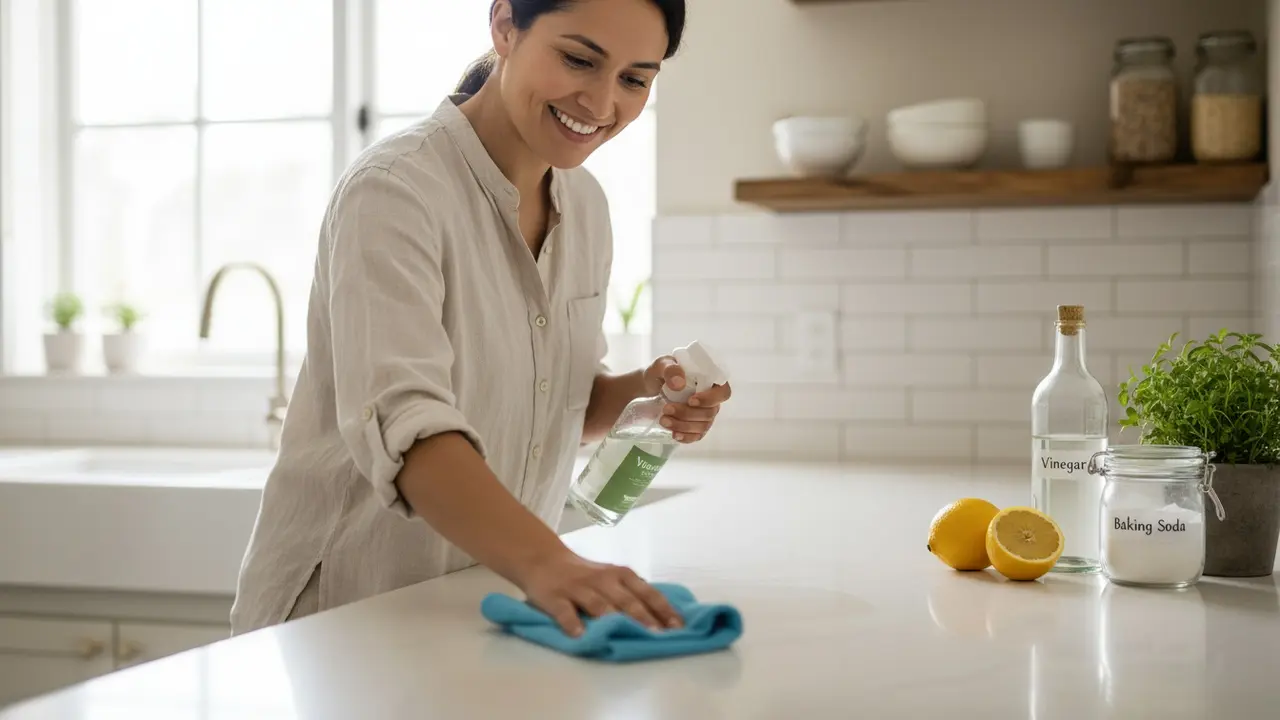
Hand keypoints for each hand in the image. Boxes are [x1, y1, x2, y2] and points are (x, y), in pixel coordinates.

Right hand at [518, 551, 683, 636]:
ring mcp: (578, 588)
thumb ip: (633, 594)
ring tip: (625, 634)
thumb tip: (664, 618)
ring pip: (598, 604)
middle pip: (626, 600)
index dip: (663, 609)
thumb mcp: (612, 578)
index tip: (678, 627)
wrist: (544, 561)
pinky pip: (564, 611)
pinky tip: (580, 635)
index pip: (647, 593)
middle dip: (643, 617)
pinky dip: (572, 623)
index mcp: (621, 575)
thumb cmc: (587, 576)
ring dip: (612, 619)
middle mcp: (602, 580)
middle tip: (657, 635)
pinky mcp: (555, 597)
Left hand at [643, 355, 732, 443]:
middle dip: (687, 414)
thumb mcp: (661, 365)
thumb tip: (679, 384)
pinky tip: (674, 434)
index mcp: (708, 380)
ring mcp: (703, 413)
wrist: (649, 386)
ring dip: (683, 426)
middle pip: (710, 412)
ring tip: (663, 420)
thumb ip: (670, 369)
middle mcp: (710, 398)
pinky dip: (687, 437)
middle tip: (666, 409)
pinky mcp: (695, 426)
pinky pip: (697, 436)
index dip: (711, 399)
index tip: (691, 400)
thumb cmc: (660, 372)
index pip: (723, 392)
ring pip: (703, 426)